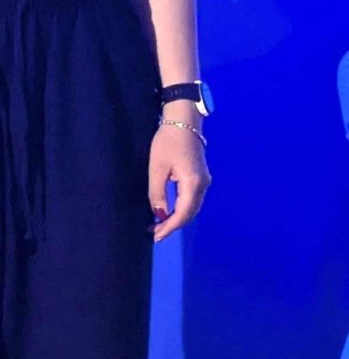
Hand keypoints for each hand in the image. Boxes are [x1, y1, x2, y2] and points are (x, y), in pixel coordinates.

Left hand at [148, 119, 209, 240]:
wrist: (183, 122)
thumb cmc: (167, 142)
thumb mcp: (157, 168)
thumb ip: (157, 193)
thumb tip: (159, 214)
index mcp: (194, 183)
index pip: (183, 213)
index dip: (170, 227)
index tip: (155, 236)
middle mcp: (203, 185)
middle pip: (190, 213)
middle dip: (173, 225)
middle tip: (154, 234)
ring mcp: (204, 181)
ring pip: (192, 207)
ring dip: (177, 218)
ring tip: (159, 226)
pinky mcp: (200, 177)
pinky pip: (191, 199)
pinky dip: (181, 209)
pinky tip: (168, 212)